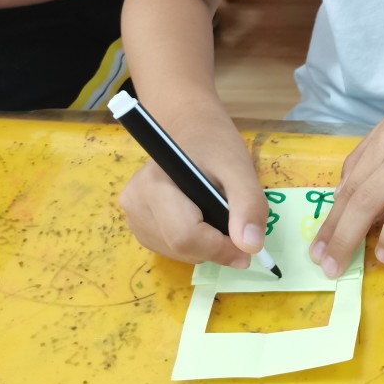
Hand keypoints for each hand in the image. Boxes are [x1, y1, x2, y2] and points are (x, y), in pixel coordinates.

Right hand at [118, 117, 269, 266]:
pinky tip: (201, 219)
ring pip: (176, 253)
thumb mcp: (239, 167)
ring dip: (206, 247)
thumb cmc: (214, 145)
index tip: (248, 247)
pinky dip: (194, 245)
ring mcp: (133, 216)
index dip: (220, 249)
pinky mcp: (138, 225)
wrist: (190, 130)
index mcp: (154, 184)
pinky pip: (170, 250)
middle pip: (180, 247)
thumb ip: (248, 204)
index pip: (185, 236)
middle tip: (237, 227)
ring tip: (217, 214)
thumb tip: (250, 246)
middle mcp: (134, 203)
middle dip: (216, 247)